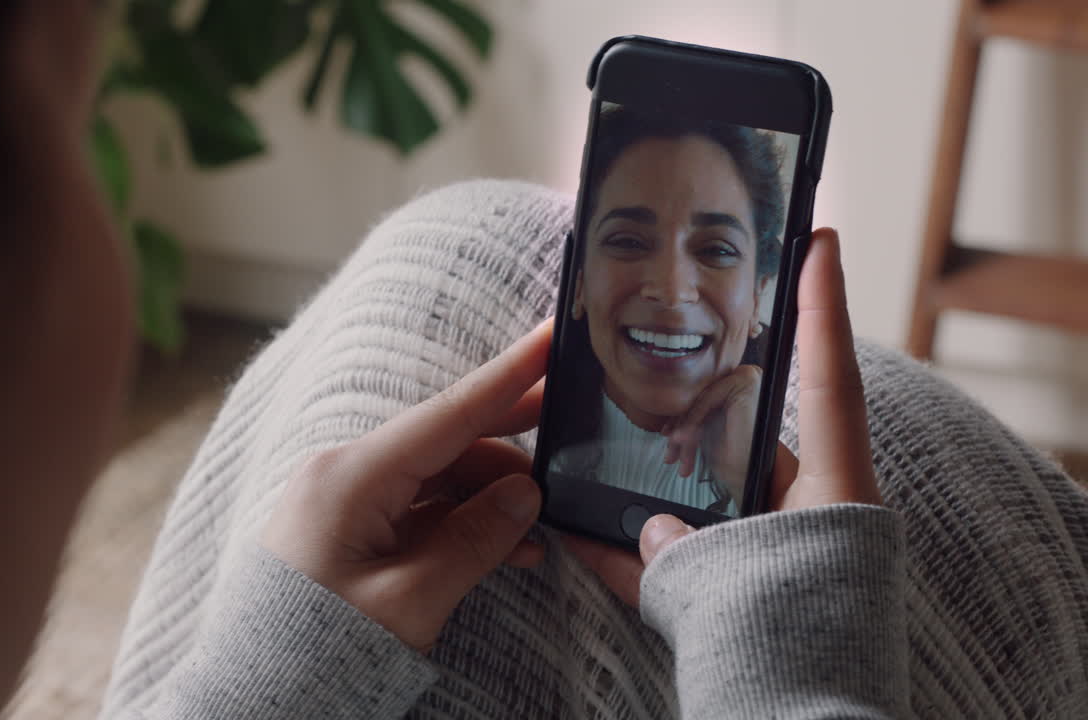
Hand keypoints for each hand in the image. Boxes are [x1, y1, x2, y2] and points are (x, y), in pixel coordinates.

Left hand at [260, 320, 551, 651]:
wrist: (254, 697)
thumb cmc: (318, 654)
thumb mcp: (408, 603)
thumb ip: (473, 541)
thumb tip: (524, 496)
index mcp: (351, 478)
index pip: (447, 415)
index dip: (507, 378)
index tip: (549, 338)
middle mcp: (344, 475)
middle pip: (445, 442)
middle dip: (510, 437)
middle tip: (571, 419)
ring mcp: (344, 501)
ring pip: (437, 477)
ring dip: (491, 496)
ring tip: (543, 528)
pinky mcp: (348, 528)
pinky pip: (417, 509)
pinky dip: (462, 522)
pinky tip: (506, 545)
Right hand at [564, 228, 881, 606]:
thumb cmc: (795, 655)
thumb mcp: (746, 585)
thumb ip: (691, 548)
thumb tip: (647, 533)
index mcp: (833, 492)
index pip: (830, 379)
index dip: (823, 305)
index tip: (818, 237)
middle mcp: (802, 514)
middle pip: (741, 439)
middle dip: (686, 415)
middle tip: (644, 371)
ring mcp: (764, 552)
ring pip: (693, 499)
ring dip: (641, 487)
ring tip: (584, 452)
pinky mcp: (726, 592)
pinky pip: (668, 558)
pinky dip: (624, 550)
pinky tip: (571, 532)